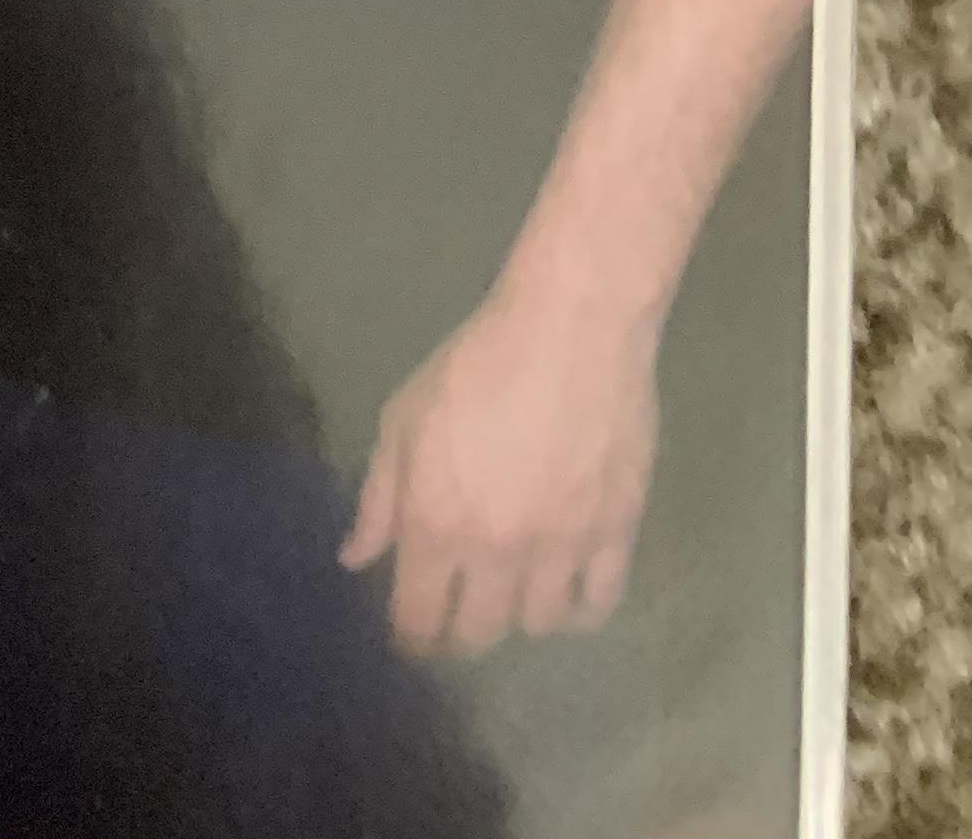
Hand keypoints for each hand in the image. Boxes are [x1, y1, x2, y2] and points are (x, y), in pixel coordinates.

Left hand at [340, 287, 658, 657]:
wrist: (569, 330)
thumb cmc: (474, 365)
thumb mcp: (404, 418)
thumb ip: (379, 498)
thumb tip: (355, 559)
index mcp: (438, 522)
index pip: (420, 618)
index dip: (411, 640)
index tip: (409, 641)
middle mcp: (499, 550)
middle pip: (480, 634)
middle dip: (461, 633)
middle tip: (458, 616)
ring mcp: (563, 548)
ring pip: (539, 625)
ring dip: (519, 617)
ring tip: (511, 593)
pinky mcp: (616, 534)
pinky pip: (599, 605)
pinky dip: (579, 610)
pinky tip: (566, 591)